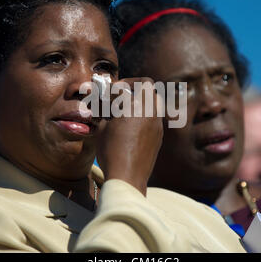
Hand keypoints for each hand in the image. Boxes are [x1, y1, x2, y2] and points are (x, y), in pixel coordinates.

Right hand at [96, 77, 163, 195]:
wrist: (128, 177)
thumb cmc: (111, 151)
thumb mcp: (101, 128)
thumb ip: (104, 111)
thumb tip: (101, 104)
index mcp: (137, 105)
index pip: (136, 84)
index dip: (123, 84)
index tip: (112, 91)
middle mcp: (151, 112)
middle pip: (149, 88)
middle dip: (135, 88)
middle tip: (121, 95)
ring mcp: (157, 125)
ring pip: (154, 103)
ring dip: (140, 102)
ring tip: (124, 112)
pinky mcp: (159, 137)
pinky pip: (154, 119)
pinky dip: (144, 116)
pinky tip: (130, 127)